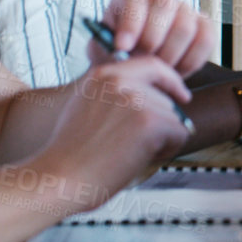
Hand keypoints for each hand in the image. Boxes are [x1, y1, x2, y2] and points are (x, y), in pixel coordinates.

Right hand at [33, 56, 193, 209]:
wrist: (60, 178)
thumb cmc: (71, 153)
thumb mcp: (87, 105)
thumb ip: (115, 92)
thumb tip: (154, 92)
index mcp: (104, 73)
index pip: (152, 63)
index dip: (171, 80)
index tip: (181, 94)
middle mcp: (121, 80)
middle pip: (166, 98)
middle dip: (158, 124)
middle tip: (131, 145)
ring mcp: (137, 99)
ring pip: (173, 117)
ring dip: (161, 138)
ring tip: (129, 152)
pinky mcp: (150, 121)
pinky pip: (180, 133)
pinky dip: (168, 149)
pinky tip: (140, 158)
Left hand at [92, 0, 214, 78]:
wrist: (134, 68)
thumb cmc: (116, 56)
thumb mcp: (103, 50)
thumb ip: (109, 48)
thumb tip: (122, 51)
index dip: (131, 21)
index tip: (122, 47)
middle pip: (165, 6)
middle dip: (152, 40)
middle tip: (143, 62)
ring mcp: (185, 9)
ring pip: (185, 26)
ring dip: (170, 55)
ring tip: (157, 71)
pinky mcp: (203, 26)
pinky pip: (206, 40)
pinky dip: (191, 60)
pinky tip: (176, 71)